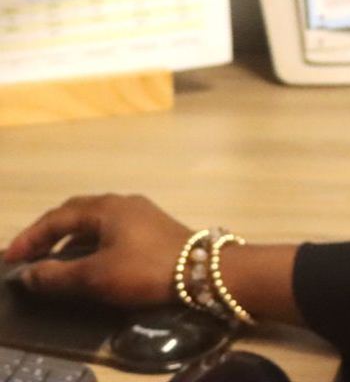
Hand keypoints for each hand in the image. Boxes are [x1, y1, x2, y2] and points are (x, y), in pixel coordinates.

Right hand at [3, 194, 189, 307]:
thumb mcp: (95, 277)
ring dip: (68, 239)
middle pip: (75, 213)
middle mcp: (121, 202)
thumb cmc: (145, 269)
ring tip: (49, 262)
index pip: (57, 217)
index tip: (9, 259)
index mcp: (106, 207)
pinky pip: (108, 229)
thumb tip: (27, 274)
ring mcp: (138, 213)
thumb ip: (57, 276)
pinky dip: (88, 243)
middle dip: (47, 233)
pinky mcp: (150, 227)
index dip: (30, 237)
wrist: (201, 270)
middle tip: (25, 256)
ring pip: (93, 221)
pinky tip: (84, 262)